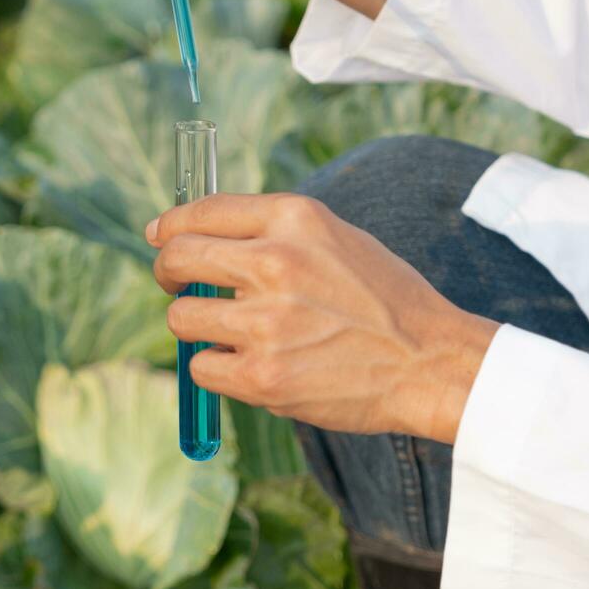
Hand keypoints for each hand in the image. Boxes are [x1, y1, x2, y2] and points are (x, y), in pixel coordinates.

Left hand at [148, 193, 498, 443]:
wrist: (429, 362)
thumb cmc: (384, 301)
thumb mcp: (335, 238)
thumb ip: (273, 233)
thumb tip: (196, 235)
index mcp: (294, 219)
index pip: (202, 212)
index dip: (169, 226)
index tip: (159, 236)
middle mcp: (275, 263)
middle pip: (177, 259)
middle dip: (167, 272)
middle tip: (177, 285)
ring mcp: (265, 323)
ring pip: (181, 317)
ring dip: (196, 325)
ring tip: (230, 332)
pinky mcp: (261, 376)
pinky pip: (200, 366)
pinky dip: (216, 367)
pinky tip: (249, 364)